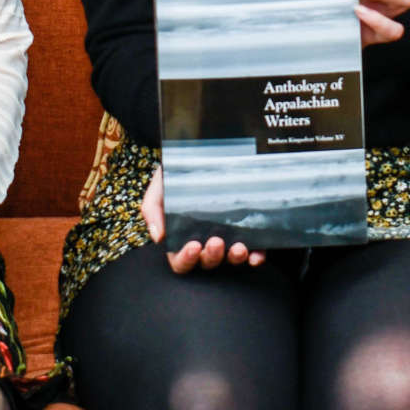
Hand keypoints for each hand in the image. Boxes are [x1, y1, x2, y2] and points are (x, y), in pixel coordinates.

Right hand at [141, 166, 265, 272]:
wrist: (202, 147)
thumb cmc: (178, 172)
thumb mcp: (160, 185)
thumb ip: (153, 208)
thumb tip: (158, 236)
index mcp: (181, 236)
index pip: (181, 260)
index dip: (185, 259)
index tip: (193, 246)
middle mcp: (205, 240)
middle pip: (207, 262)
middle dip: (211, 257)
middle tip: (215, 242)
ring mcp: (228, 237)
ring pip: (230, 259)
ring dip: (234, 259)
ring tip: (238, 247)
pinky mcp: (249, 231)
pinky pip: (254, 251)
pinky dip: (255, 257)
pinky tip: (256, 255)